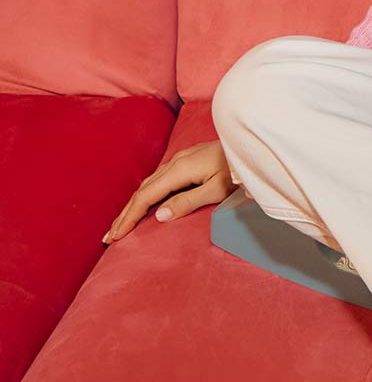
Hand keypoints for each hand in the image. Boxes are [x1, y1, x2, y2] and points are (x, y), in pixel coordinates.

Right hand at [102, 138, 248, 243]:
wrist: (252, 145)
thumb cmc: (239, 170)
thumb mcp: (217, 190)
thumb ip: (188, 202)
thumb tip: (158, 215)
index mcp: (179, 170)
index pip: (145, 197)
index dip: (129, 217)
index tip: (116, 236)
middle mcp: (175, 162)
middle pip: (142, 191)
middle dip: (125, 214)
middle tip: (109, 236)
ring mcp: (180, 159)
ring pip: (149, 184)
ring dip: (133, 204)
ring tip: (121, 223)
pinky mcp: (187, 160)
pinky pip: (158, 179)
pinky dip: (146, 194)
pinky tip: (145, 203)